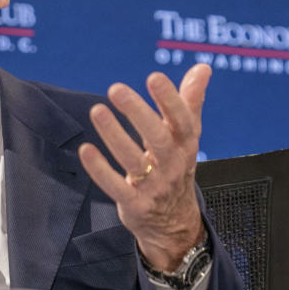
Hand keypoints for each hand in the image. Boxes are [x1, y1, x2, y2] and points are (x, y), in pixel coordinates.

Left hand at [77, 64, 210, 270]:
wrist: (175, 222)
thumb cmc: (176, 167)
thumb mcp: (186, 137)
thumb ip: (190, 101)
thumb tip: (202, 67)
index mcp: (185, 144)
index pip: (182, 120)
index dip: (170, 99)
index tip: (154, 77)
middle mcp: (172, 164)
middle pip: (157, 137)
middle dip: (138, 113)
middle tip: (116, 89)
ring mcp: (154, 186)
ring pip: (134, 160)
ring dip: (114, 135)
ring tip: (97, 110)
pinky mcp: (135, 203)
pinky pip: (116, 186)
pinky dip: (100, 170)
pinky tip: (85, 149)